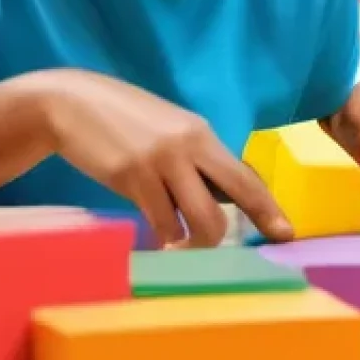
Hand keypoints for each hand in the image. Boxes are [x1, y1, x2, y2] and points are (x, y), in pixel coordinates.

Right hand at [34, 69, 292, 247]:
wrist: (72, 103)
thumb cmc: (127, 123)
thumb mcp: (171, 132)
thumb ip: (196, 161)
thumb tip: (223, 198)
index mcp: (203, 135)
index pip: (246, 176)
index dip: (268, 208)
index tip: (287, 233)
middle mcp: (189, 145)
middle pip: (233, 197)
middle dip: (233, 233)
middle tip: (222, 256)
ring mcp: (161, 160)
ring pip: (198, 219)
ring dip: (191, 243)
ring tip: (177, 244)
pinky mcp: (130, 175)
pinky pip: (160, 222)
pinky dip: (162, 237)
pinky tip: (155, 238)